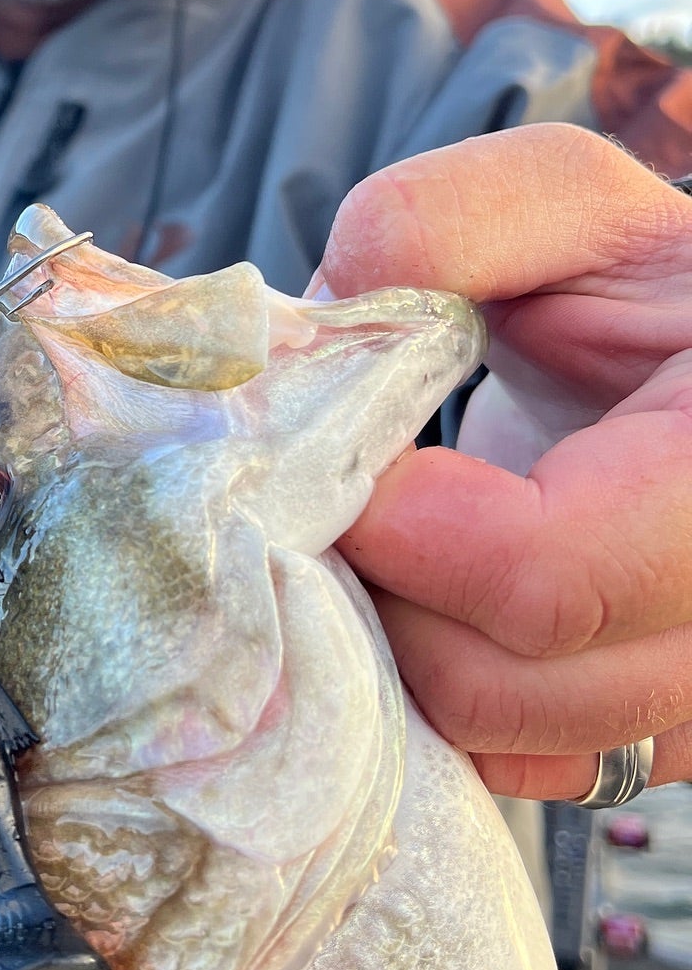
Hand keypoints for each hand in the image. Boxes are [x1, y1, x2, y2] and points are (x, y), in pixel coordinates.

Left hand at [317, 123, 691, 799]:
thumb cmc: (652, 285)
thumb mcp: (569, 206)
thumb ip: (443, 226)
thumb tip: (313, 337)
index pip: (548, 578)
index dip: (403, 531)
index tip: (343, 459)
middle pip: (504, 683)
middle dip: (380, 587)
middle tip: (337, 494)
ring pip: (498, 738)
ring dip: (399, 638)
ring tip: (384, 529)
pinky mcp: (665, 737)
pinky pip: (515, 763)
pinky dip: (439, 689)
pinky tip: (428, 593)